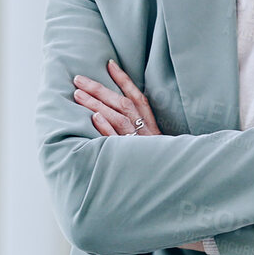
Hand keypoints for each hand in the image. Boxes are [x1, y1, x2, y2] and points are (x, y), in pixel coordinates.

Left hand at [75, 63, 205, 251]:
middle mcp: (147, 134)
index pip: (138, 98)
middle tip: (78, 78)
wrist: (176, 190)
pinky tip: (94, 118)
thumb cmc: (162, 168)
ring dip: (96, 104)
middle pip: (122, 105)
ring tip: (77, 94)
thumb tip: (118, 119)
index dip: (124, 80)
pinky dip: (106, 129)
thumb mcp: (156, 148)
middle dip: (99, 89)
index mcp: (153, 128)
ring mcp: (138, 146)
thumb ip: (142, 132)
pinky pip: (117, 142)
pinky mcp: (130, 160)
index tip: (109, 64)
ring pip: (117, 119)